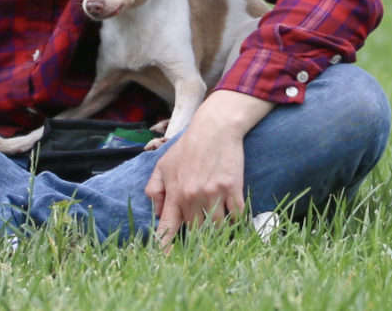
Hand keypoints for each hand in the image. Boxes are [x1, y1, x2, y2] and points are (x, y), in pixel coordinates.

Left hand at [144, 90, 273, 248]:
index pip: (167, 227)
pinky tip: (232, 210)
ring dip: (218, 227)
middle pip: (196, 231)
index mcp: (174, 192)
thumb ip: (156, 189)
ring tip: (217, 217)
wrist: (214, 128)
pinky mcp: (232, 190)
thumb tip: (157, 214)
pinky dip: (235, 219)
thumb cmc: (187, 147)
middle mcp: (192, 196)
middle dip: (198, 233)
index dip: (165, 248)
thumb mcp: (163, 164)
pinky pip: (236, 218)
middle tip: (201, 227)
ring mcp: (213, 194)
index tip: (164, 264)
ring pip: (217, 228)